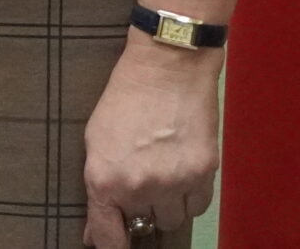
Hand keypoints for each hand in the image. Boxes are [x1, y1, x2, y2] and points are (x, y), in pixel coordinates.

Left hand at [81, 37, 222, 245]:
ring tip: (164, 172)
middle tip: (143, 182)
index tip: (116, 244)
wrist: (166, 68)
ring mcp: (174, 182)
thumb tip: (95, 232)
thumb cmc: (123, 98)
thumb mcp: (95, 139)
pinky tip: (183, 169)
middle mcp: (139, 187)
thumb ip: (97, 187)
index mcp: (104, 179)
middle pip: (146, 226)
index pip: (108, 237)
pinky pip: (198, 206)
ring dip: (168, 204)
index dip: (111, 245)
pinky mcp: (203, 173)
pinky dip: (191, 195)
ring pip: (174, 220)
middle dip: (142, 210)